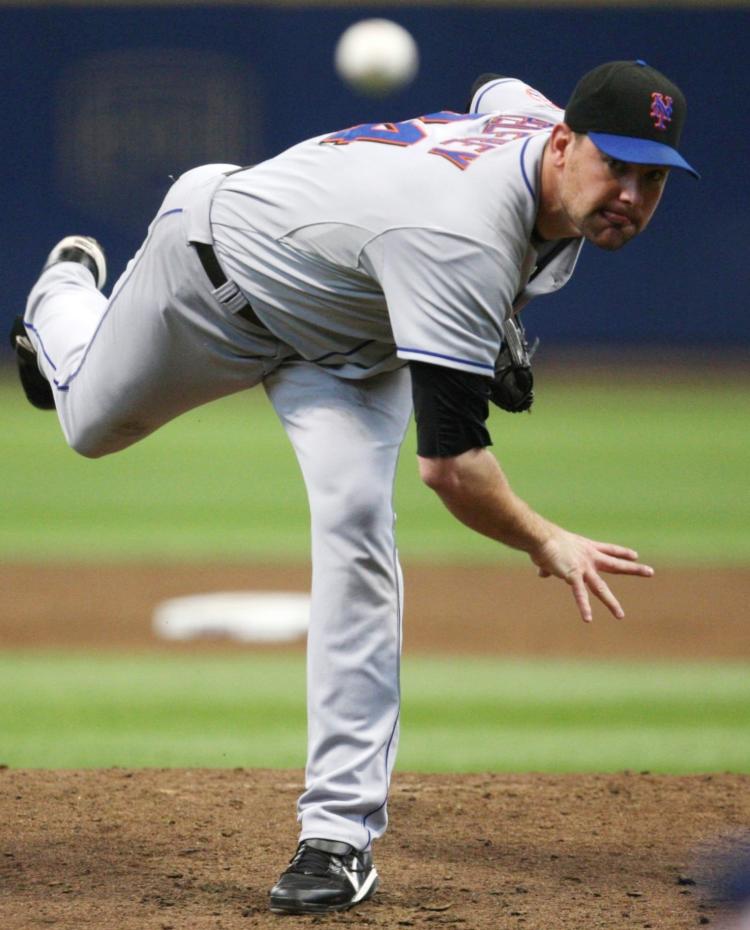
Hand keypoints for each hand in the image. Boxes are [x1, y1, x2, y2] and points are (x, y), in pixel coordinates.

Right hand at [530, 530, 653, 622]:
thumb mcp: (551, 555)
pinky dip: (584, 606)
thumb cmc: (543, 542)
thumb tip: (542, 573)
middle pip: (616, 565)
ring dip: (611, 603)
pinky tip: (588, 618)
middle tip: (651, 572)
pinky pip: (579, 594)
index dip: (622, 553)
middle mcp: (589, 557)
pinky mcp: (573, 576)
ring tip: (620, 616)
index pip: (609, 550)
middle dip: (634, 569)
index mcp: (586, 548)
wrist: (540, 536)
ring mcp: (584, 568)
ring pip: (601, 588)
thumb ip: (549, 567)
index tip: (635, 555)